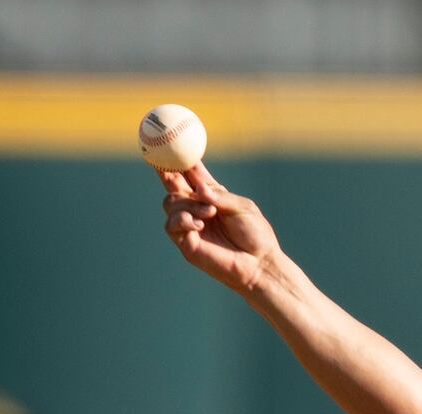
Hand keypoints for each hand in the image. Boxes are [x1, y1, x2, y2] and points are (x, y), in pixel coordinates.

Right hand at [158, 161, 283, 293]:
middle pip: (172, 185)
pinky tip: (199, 224)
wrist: (258, 264)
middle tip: (163, 162)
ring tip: (209, 213)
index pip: (190, 174)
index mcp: (212, 196)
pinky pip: (171, 225)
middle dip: (165, 172)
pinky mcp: (186, 243)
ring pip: (170, 203)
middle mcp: (197, 208)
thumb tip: (199, 188)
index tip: (168, 141)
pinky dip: (182, 220)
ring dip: (188, 204)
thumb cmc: (255, 235)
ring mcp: (190, 225)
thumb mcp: (242, 207)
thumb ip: (220, 195)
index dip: (179, 159)